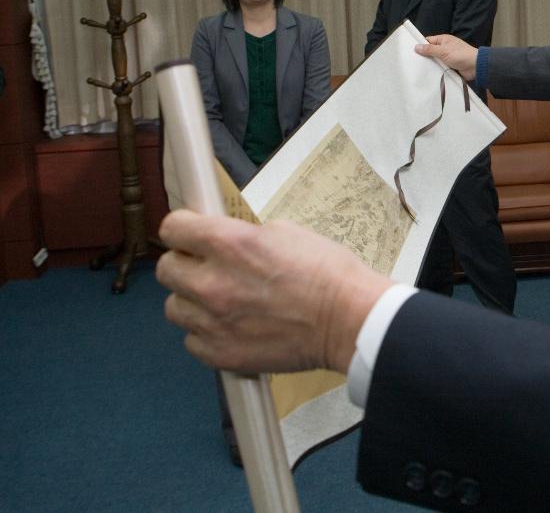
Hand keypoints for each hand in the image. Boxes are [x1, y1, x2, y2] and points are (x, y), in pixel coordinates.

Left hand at [156, 210, 391, 374]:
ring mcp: (212, 321)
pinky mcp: (220, 354)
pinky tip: (233, 326)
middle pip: (166, 269)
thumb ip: (242, 236)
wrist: (349, 320)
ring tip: (223, 302)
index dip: (183, 229)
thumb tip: (220, 242)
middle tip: (209, 268)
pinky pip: (192, 340)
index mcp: (228, 243)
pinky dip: (208, 333)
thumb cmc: (327, 273)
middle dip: (186, 264)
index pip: (172, 228)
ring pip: (174, 307)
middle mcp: (212, 281)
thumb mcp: (285, 232)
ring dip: (193, 301)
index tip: (190, 234)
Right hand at [415, 34, 479, 80]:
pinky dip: (435, 71)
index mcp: (443, 40)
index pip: (428, 41)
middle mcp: (444, 48)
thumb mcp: (443, 51)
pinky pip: (439, 68)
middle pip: (430, 52)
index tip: (410, 51)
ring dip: (430, 65)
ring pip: (434, 61)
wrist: (475, 67)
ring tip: (416, 70)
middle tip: (411, 63)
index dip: (420, 45)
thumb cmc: (460, 55)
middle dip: (424, 57)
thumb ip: (430, 49)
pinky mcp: (449, 67)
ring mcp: (447, 58)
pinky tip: (427, 75)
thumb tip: (416, 47)